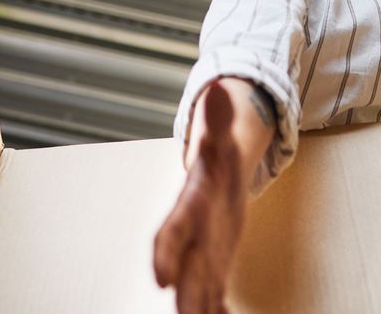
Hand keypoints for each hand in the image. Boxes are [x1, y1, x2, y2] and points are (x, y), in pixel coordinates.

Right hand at [153, 83, 247, 313]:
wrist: (217, 171)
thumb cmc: (217, 156)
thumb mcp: (221, 138)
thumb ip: (219, 119)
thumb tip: (220, 88)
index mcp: (190, 205)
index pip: (172, 231)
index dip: (165, 254)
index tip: (159, 278)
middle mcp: (192, 234)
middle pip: (184, 267)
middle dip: (183, 293)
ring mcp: (204, 250)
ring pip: (199, 285)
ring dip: (200, 307)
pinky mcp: (217, 261)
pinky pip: (216, 291)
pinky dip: (218, 308)